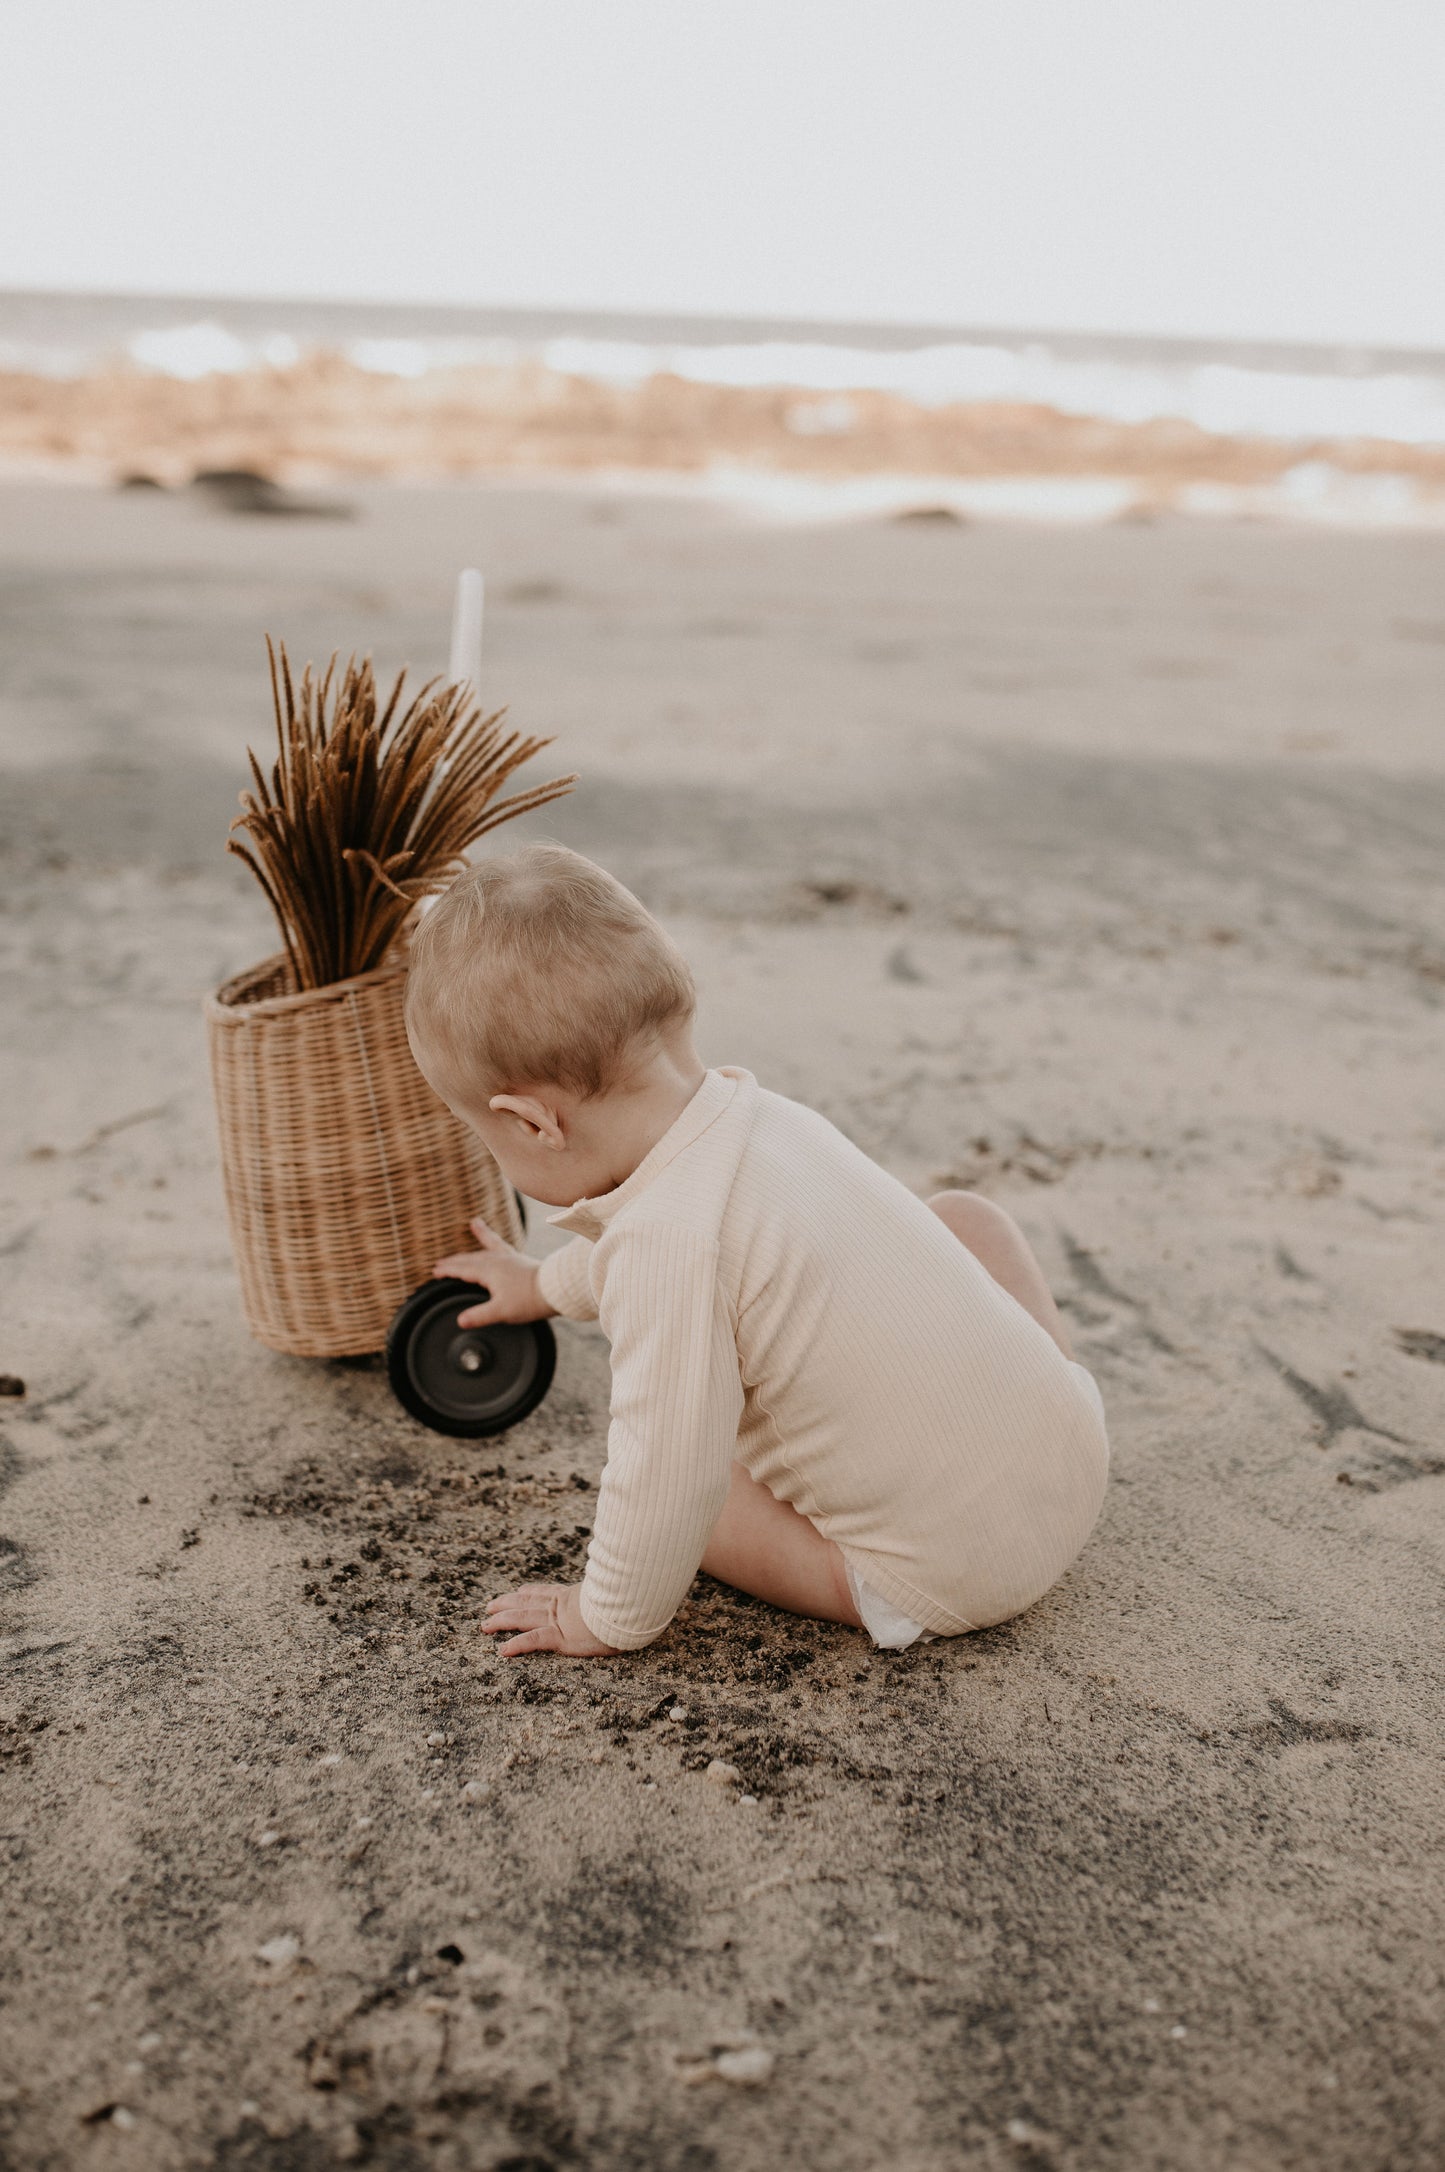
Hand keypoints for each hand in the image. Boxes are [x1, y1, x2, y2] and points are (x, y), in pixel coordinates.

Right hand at [435, 1216, 554, 1328]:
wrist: (555, 1289)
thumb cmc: (529, 1300)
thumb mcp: (501, 1311)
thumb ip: (479, 1316)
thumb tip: (460, 1321)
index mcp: (488, 1271)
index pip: (462, 1270)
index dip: (448, 1271)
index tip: (435, 1273)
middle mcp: (495, 1260)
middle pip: (469, 1259)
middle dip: (453, 1262)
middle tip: (440, 1265)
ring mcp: (507, 1257)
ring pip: (483, 1250)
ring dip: (472, 1249)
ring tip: (470, 1229)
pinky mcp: (517, 1258)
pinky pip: (500, 1243)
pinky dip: (491, 1235)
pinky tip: (486, 1227)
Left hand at [481, 1582, 618, 1657]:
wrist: (632, 1603)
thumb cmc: (630, 1599)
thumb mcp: (618, 1593)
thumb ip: (613, 1592)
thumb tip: (626, 1587)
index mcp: (575, 1595)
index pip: (547, 1592)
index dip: (531, 1591)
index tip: (520, 1590)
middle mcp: (563, 1605)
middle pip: (527, 1602)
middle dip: (507, 1603)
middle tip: (490, 1606)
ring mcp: (560, 1620)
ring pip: (523, 1618)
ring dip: (502, 1621)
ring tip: (485, 1625)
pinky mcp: (562, 1637)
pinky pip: (534, 1641)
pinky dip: (517, 1645)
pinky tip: (503, 1650)